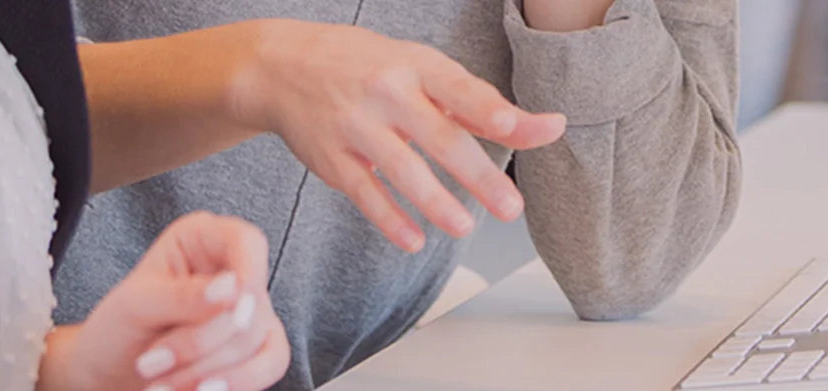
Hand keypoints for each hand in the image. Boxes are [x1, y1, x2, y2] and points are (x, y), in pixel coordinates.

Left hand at [39, 212, 288, 390]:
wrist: (111, 374)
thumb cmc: (117, 329)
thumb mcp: (136, 305)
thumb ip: (183, 296)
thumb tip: (231, 288)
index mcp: (203, 240)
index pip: (246, 242)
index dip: (248, 272)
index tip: (231, 306)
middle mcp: (233, 270)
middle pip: (250, 302)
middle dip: (201, 344)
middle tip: (152, 363)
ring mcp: (250, 310)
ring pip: (257, 339)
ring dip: (207, 371)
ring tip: (160, 386)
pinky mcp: (260, 347)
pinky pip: (270, 366)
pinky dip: (234, 384)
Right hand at [221, 20, 566, 250]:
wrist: (283, 66)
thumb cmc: (367, 68)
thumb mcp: (422, 70)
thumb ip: (480, 105)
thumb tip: (544, 127)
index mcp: (416, 65)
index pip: (459, 88)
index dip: (486, 108)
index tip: (513, 126)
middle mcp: (386, 92)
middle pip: (438, 136)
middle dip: (477, 174)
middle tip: (510, 207)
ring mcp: (355, 124)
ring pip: (400, 168)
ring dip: (434, 201)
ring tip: (464, 227)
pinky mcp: (332, 158)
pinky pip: (363, 192)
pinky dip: (389, 218)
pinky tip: (413, 240)